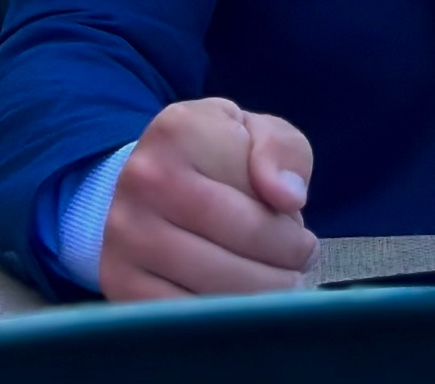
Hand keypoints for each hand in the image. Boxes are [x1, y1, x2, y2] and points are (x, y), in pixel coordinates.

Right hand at [100, 97, 318, 300]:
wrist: (152, 182)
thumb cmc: (219, 155)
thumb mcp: (256, 132)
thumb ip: (281, 150)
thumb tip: (288, 196)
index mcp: (178, 131)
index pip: (249, 191)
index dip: (286, 222)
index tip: (301, 229)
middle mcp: (140, 179)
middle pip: (233, 240)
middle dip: (280, 262)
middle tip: (300, 265)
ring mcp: (121, 234)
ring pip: (209, 284)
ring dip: (256, 295)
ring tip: (278, 284)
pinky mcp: (115, 283)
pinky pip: (178, 317)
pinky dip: (217, 321)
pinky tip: (238, 306)